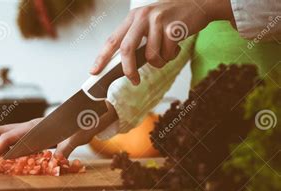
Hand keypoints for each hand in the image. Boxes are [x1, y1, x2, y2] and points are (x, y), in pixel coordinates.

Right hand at [0, 102, 117, 167]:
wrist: (90, 111)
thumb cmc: (84, 123)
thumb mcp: (77, 138)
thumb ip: (67, 148)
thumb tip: (58, 161)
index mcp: (36, 127)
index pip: (8, 136)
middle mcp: (30, 126)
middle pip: (0, 132)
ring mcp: (30, 128)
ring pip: (4, 134)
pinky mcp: (34, 132)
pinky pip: (14, 139)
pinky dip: (7, 149)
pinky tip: (11, 161)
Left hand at [90, 0, 233, 84]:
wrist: (199, 5)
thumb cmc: (170, 20)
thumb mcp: (148, 24)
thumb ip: (135, 40)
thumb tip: (122, 67)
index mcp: (132, 18)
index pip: (112, 40)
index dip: (101, 57)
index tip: (94, 71)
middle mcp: (142, 16)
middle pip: (127, 49)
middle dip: (128, 69)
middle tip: (134, 80)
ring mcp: (158, 20)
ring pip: (151, 55)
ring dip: (159, 62)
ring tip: (165, 54)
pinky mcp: (173, 27)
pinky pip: (167, 53)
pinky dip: (171, 56)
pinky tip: (176, 46)